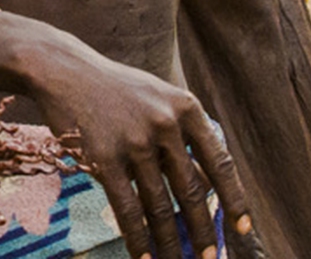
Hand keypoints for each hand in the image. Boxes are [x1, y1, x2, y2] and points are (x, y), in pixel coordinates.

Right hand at [25, 43, 255, 258]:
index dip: (234, 200)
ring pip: (160, 206)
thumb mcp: (160, 99)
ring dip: (169, 243)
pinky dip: (138, 238)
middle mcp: (165, 124)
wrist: (67, 71)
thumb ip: (184, 135)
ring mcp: (135, 141)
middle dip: (202, 232)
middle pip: (192, 192)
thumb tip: (208, 187)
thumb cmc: (119, 90)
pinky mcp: (105, 158)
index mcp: (186, 108)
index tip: (244, 230)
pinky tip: (144, 256)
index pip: (220, 163)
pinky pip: (128, 209)